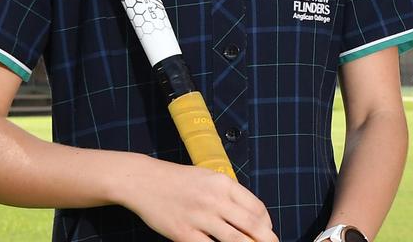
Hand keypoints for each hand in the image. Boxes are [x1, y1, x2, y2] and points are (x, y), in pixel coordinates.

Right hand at [116, 156, 277, 241]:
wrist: (144, 181)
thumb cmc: (179, 180)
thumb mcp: (209, 177)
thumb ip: (229, 193)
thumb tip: (250, 214)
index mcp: (224, 183)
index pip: (256, 207)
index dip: (267, 223)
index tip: (267, 231)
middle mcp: (215, 200)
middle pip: (251, 225)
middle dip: (267, 240)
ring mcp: (199, 217)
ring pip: (235, 240)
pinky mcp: (183, 233)